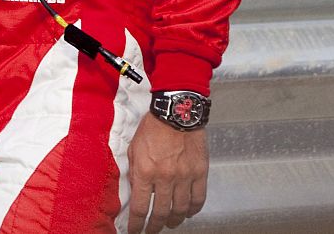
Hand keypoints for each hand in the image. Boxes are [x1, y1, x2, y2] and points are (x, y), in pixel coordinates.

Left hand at [128, 114, 207, 232]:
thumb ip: (134, 170)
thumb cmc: (152, 127)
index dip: (136, 224)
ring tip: (170, 223)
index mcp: (145, 171)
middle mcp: (165, 178)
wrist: (176, 111)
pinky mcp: (200, 172)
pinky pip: (198, 198)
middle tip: (152, 231)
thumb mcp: (133, 147)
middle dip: (154, 226)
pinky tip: (188, 212)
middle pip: (160, 212)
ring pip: (180, 209)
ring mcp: (184, 176)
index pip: (139, 207)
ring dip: (174, 220)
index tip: (135, 231)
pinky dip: (193, 209)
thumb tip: (134, 190)